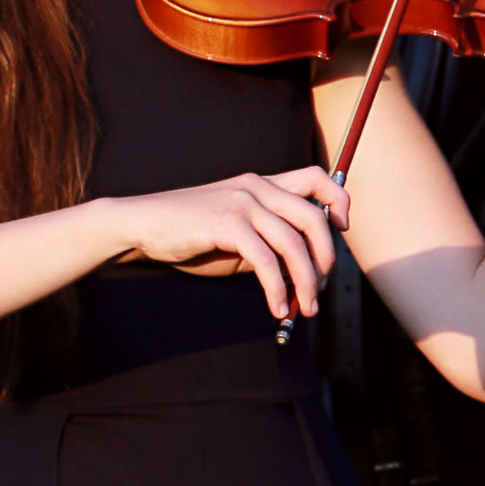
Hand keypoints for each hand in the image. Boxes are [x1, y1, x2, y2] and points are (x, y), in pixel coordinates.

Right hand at [109, 167, 352, 322]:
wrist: (143, 225)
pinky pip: (267, 261)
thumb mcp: (237, 235)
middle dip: (326, 258)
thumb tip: (302, 275)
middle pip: (314, 217)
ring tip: (305, 307)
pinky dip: (277, 289)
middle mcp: (257, 187)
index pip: (316, 177)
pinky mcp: (227, 223)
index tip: (341, 230)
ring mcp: (242, 203)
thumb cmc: (190, 234)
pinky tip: (276, 308)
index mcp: (262, 183)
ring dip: (307, 282)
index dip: (338, 201)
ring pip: (294, 243)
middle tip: (320, 289)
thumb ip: (269, 244)